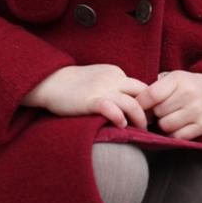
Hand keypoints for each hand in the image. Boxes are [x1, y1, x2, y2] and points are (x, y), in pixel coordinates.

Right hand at [21, 64, 148, 128]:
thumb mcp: (100, 79)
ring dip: (140, 118)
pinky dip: (119, 118)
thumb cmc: (75, 85)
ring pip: (131, 103)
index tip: (150, 115)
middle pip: (143, 93)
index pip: (141, 87)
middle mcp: (113, 79)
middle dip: (150, 110)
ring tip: (140, 129)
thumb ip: (115, 87)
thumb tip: (131, 104)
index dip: (149, 102)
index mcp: (116, 73)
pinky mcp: (90, 100)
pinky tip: (121, 125)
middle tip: (151, 124)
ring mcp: (102, 89)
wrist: (50, 82)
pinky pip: (111, 108)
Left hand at [136, 70, 201, 140]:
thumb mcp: (174, 79)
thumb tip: (133, 106)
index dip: (140, 104)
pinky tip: (178, 126)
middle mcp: (189, 94)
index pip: (151, 95)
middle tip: (159, 112)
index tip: (138, 108)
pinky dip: (174, 134)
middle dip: (154, 114)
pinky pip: (178, 136)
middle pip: (157, 113)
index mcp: (179, 79)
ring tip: (170, 118)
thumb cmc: (189, 86)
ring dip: (164, 125)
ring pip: (166, 126)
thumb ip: (155, 88)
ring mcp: (198, 111)